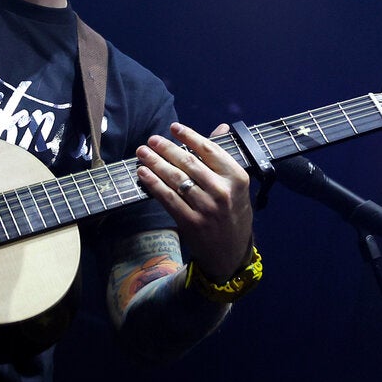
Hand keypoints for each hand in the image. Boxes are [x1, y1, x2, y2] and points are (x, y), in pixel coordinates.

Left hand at [135, 122, 252, 281]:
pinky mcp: (191, 222)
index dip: (189, 136)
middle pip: (189, 162)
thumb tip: (220, 127)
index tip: (174, 127)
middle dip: (166, 148)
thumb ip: (225, 158)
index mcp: (237, 178)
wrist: (231, 254)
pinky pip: (168, 198)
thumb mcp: (238, 186)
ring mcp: (207, 208)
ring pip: (176, 178)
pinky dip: (153, 183)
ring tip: (142, 152)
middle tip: (152, 139)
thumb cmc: (234, 214)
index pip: (209, 150)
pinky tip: (143, 173)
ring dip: (155, 163)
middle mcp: (223, 191)